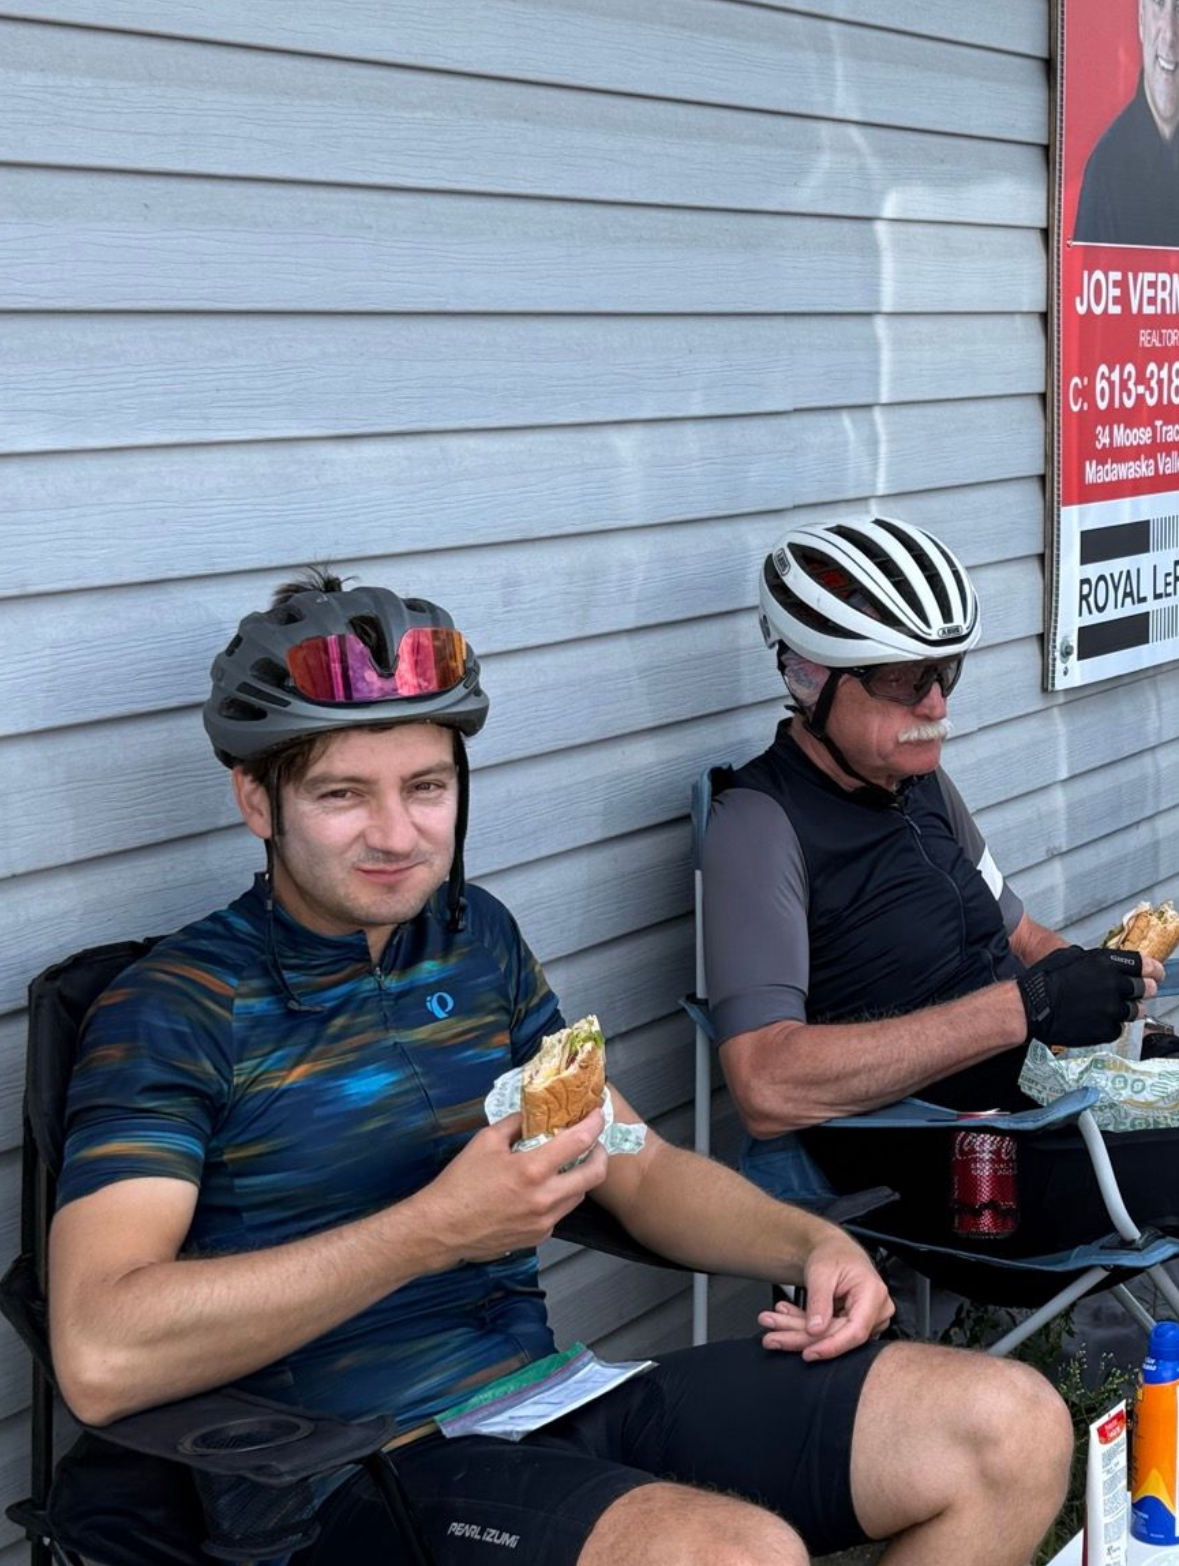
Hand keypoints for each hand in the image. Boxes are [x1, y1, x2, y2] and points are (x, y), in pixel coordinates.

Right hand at [415, 1108, 608, 1265]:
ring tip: (567, 1164)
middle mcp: (545, 1198)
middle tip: (593, 1143)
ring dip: (580, 1177)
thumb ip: (516, 1124)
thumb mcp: (486, 1141)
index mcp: (532, 1170)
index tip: (598, 1114)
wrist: (442, 1229)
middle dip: (601, 1153)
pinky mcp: (539, 1237)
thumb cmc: (460, 1182)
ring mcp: (545, 1222)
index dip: (594, 1123)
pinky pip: (560, 1212)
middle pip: (595, 1175)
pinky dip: (558, 1197)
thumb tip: (534, 1114)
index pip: (579, 1141)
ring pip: (579, 1195)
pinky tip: (542, 1190)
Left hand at [757, 1235, 893, 1360]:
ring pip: (831, 1336)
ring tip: (771, 1323)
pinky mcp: (855, 1324)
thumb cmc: (832, 1254)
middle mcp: (876, 1310)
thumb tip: (815, 1331)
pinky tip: (784, 1318)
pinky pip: (829, 1333)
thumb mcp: (821, 1272)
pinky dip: (804, 1326)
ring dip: (798, 1331)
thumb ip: (819, 1302)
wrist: (833, 1249)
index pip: (856, 1331)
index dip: (831, 1346)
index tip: (807, 1353)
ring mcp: (868, 1319)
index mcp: (874, 1293)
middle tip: (772, 1337)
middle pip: (839, 1335)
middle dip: (801, 1336)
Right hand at [1016, 946, 1161, 1047]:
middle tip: (1140, 992)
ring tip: (1112, 1009)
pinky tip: (1095, 1020)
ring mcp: (1112, 1010)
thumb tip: (1109, 966)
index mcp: (1106, 963)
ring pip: (1135, 1011)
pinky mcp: (1106, 1030)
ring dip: (1129, 1009)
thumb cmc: (1045, 978)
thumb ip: (1096, 961)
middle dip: (1144, 990)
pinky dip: (1110, 1025)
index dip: (1153, 970)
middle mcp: (1115, 986)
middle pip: (1145, 989)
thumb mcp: (1070, 956)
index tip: (1157, 974)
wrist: (1031, 1006)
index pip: (1144, 965)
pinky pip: (1117, 1028)